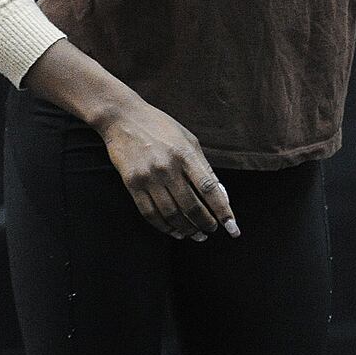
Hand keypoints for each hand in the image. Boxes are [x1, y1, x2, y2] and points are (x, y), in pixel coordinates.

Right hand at [98, 100, 239, 240]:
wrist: (123, 118)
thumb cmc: (162, 127)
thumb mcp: (189, 140)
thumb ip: (203, 166)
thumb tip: (219, 193)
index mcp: (186, 153)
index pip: (209, 188)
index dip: (222, 210)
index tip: (232, 226)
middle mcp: (168, 167)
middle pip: (190, 205)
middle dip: (205, 223)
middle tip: (212, 231)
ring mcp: (148, 177)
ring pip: (171, 213)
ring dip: (186, 229)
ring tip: (196, 235)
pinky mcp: (132, 184)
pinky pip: (149, 213)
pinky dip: (164, 226)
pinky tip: (174, 231)